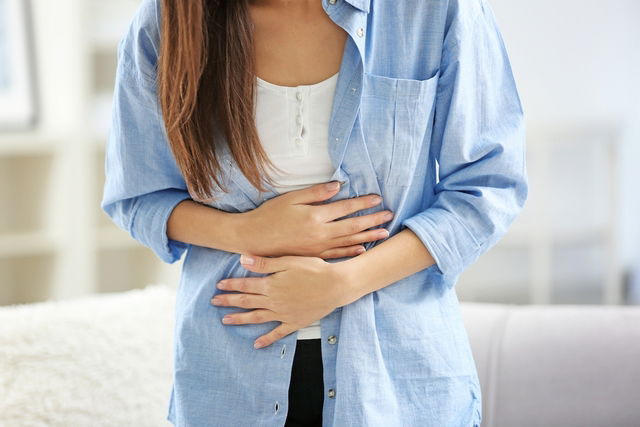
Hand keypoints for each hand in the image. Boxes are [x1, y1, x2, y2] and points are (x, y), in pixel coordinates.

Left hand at [210, 253, 358, 348]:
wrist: (335, 286)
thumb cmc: (314, 269)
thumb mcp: (288, 261)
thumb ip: (264, 263)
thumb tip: (242, 258)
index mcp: (271, 285)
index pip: (245, 285)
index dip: (231, 285)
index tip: (219, 285)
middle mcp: (274, 301)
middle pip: (247, 301)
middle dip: (229, 301)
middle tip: (214, 302)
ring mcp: (283, 314)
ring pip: (257, 317)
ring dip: (240, 319)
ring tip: (226, 320)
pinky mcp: (294, 322)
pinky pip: (277, 333)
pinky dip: (266, 339)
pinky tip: (257, 344)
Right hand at [238, 181, 393, 258]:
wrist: (254, 239)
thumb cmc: (270, 215)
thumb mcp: (291, 198)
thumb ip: (316, 193)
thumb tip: (338, 186)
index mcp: (315, 216)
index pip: (346, 208)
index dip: (363, 202)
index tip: (377, 198)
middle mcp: (320, 233)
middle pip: (353, 226)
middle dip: (373, 220)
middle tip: (389, 215)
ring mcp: (318, 248)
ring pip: (349, 242)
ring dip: (368, 236)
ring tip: (384, 232)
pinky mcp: (314, 257)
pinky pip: (337, 255)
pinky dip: (352, 252)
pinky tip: (363, 249)